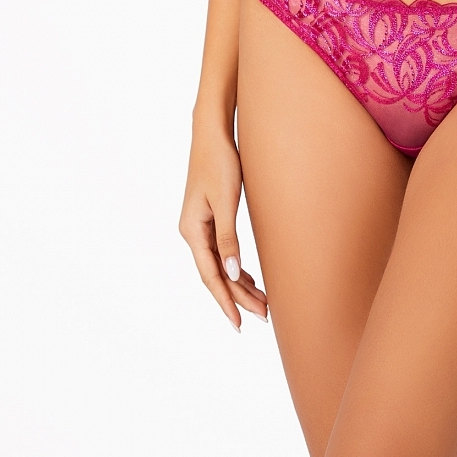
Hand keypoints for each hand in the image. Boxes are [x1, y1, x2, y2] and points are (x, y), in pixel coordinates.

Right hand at [179, 123, 268, 328]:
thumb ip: (228, 238)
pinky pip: (221, 252)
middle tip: (264, 316)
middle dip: (239, 296)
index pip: (210, 276)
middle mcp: (192, 232)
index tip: (239, 323)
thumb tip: (233, 274)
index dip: (225, 301)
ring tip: (262, 303)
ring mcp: (200, 225)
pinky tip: (249, 277)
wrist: (212, 133)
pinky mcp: (209, 217)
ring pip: (220, 264)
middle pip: (216, 274)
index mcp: (192, 230)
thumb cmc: (219, 162)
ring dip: (239, 283)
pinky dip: (235, 267)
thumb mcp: (226, 200)